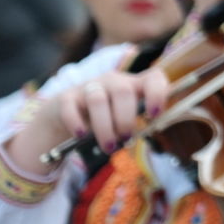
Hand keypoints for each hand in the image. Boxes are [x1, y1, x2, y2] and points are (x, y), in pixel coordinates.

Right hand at [6, 68, 168, 174]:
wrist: (66, 114)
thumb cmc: (104, 117)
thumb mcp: (122, 116)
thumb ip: (136, 121)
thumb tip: (149, 133)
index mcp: (133, 84)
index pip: (153, 77)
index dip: (158, 93)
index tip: (154, 115)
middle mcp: (112, 81)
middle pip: (123, 92)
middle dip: (125, 120)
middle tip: (125, 139)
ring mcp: (88, 87)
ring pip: (98, 100)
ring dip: (105, 127)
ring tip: (108, 146)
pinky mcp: (67, 98)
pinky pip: (70, 107)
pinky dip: (76, 123)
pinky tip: (81, 136)